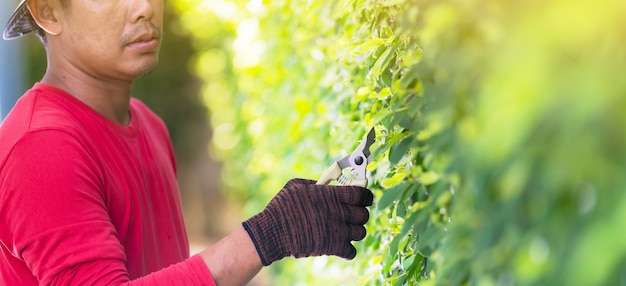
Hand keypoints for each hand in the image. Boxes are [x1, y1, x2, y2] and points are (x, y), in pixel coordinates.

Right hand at [242, 178, 373, 265]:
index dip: (366, 195)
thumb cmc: (281, 207)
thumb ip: (314, 183)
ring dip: (355, 230)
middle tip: (354, 213)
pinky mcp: (332, 247)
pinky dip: (348, 250)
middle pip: (364, 214)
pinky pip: (352, 251)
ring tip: (347, 229)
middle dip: (361, 213)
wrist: (272, 232)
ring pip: (361, 232)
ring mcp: (337, 231)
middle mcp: (337, 212)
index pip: (361, 194)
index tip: (365, 197)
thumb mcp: (296, 186)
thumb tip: (325, 184)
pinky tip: (340, 244)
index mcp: (331, 195)